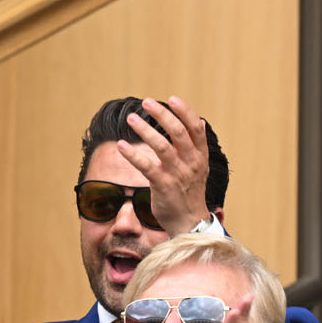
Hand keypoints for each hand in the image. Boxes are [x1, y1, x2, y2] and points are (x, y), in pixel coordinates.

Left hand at [118, 96, 209, 234]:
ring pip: (162, 146)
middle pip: (178, 133)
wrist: (189, 223)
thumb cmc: (190, 193)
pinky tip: (120, 145)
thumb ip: (198, 146)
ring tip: (131, 118)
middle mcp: (191, 164)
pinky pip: (146, 167)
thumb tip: (200, 121)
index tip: (171, 99)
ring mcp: (178, 175)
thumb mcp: (199, 168)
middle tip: (146, 102)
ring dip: (145, 130)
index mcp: (200, 157)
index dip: (184, 112)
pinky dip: (132, 154)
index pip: (195, 129)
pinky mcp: (163, 186)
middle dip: (162, 115)